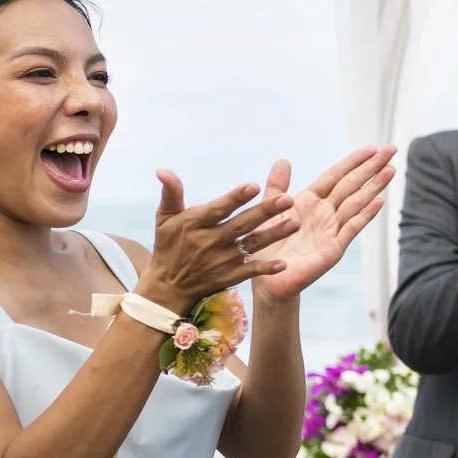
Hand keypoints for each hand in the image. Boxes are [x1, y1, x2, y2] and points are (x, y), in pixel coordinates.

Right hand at [136, 171, 298, 311]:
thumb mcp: (165, 218)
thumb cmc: (169, 246)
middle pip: (241, 224)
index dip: (235, 198)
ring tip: (294, 224)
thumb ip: (171, 193)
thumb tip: (163, 170)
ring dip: (273, 235)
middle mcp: (209, 242)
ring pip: (251, 245)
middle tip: (288, 199)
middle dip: (265, 212)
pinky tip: (283, 263)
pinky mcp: (229, 276)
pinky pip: (250, 271)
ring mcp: (221, 260)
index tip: (254, 186)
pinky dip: (265, 268)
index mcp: (194, 224)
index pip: (218, 209)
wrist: (168, 287)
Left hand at [250, 147, 395, 302]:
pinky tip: (379, 201)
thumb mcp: (268, 210)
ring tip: (391, 170)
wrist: (267, 279)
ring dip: (374, 186)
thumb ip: (278, 186)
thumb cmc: (266, 246)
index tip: (372, 148)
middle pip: (352, 185)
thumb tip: (284, 160)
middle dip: (371, 167)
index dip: (353, 162)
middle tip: (391, 150)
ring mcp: (332, 230)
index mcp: (310, 201)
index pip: (336, 176)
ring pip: (357, 202)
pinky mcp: (334, 248)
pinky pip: (351, 228)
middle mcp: (325, 213)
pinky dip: (365, 215)